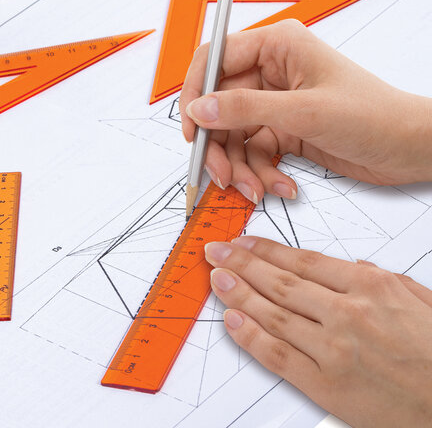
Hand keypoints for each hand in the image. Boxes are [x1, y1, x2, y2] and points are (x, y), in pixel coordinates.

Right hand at [179, 20, 431, 202]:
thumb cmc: (374, 116)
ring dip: (241, 168)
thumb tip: (200, 108)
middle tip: (222, 175)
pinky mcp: (282, 132)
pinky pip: (254, 154)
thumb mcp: (304, 111)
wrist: (407, 149)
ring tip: (256, 189)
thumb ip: (246, 109)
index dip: (196, 94)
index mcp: (278, 48)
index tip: (192, 129)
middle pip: (220, 108)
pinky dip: (261, 175)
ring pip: (234, 137)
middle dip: (220, 147)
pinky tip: (280, 186)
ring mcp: (276, 105)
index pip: (215, 61)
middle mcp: (272, 74)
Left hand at [204, 237, 431, 427]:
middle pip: (280, 282)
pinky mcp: (324, 385)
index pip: (302, 261)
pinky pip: (276, 355)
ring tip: (217, 277)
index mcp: (368, 287)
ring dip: (238, 293)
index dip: (266, 250)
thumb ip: (381, 277)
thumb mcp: (418, 299)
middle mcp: (346, 314)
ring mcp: (332, 350)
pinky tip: (231, 319)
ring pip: (272, 314)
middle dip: (242, 263)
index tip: (244, 243)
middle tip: (217, 251)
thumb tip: (353, 264)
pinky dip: (249, 336)